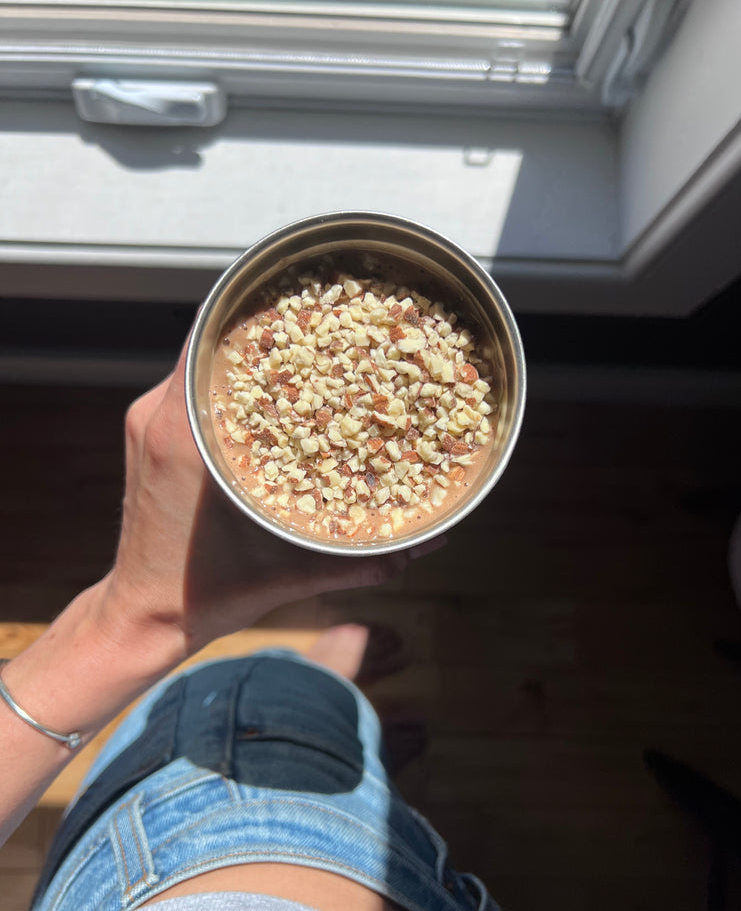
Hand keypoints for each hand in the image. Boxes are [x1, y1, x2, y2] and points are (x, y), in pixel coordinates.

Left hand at [100, 338, 437, 661]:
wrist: (143, 617)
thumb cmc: (207, 596)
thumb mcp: (294, 576)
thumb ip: (365, 561)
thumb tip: (428, 544)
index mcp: (187, 436)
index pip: (215, 336)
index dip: (263, 308)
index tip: (308, 294)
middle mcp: (160, 417)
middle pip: (211, 337)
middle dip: (266, 324)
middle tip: (320, 320)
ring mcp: (147, 422)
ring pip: (198, 358)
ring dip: (247, 350)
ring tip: (301, 347)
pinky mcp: (146, 435)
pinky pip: (188, 385)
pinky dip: (226, 378)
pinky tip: (270, 389)